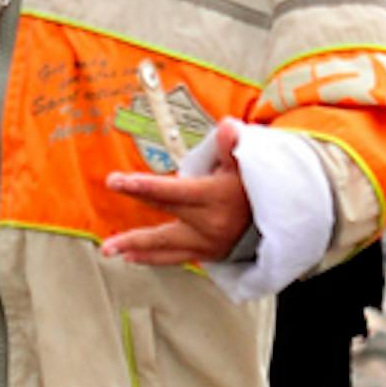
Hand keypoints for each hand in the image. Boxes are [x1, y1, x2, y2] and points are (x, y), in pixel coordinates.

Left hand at [102, 120, 253, 266]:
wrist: (278, 221)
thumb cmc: (255, 187)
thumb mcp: (247, 164)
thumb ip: (232, 147)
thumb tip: (227, 128)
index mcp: (214, 197)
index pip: (172, 191)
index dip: (142, 186)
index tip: (117, 182)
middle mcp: (209, 223)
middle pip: (164, 217)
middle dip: (134, 215)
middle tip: (107, 222)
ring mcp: (207, 242)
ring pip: (165, 246)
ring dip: (135, 247)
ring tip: (110, 250)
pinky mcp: (207, 255)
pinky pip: (175, 258)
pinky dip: (152, 258)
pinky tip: (132, 258)